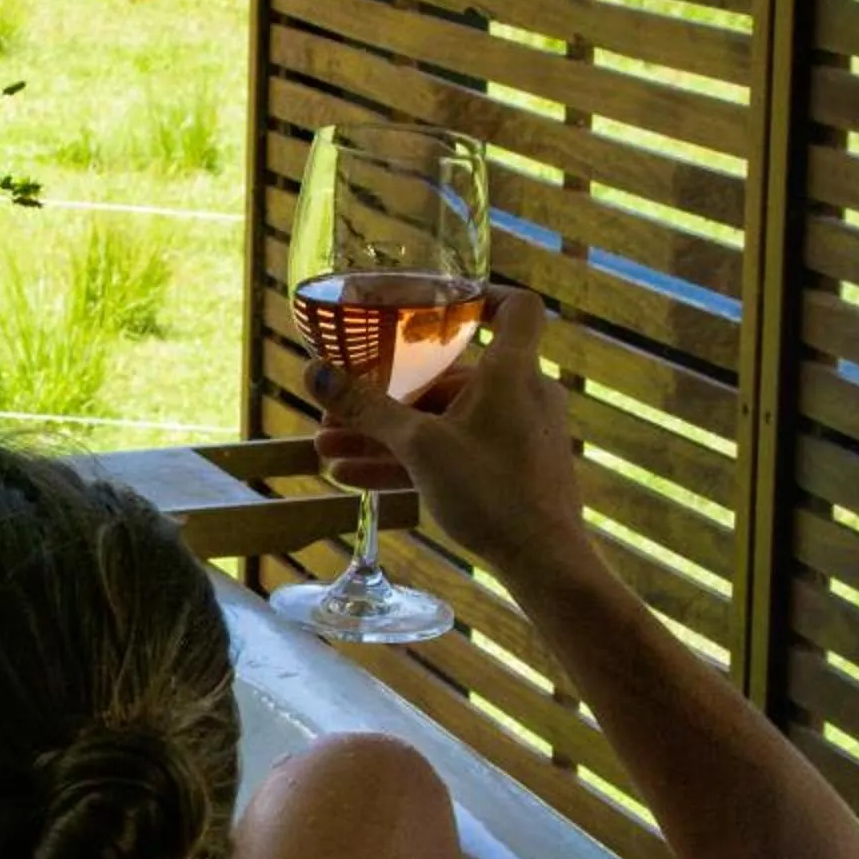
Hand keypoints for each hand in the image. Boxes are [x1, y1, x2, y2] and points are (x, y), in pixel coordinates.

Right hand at [305, 289, 588, 580]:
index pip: (514, 308)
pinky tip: (354, 479)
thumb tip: (314, 372)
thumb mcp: (419, 446)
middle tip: (338, 407)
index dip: (480, 296)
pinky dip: (411, 460)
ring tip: (327, 449)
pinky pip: (454, 452)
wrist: (544, 562)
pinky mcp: (510, 471)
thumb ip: (367, 408)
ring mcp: (518, 435)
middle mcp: (521, 395)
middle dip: (387, 394)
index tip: (436, 304)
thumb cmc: (492, 491)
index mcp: (513, 371)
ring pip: (443, 422)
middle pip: (450, 377)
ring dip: (386, 434)